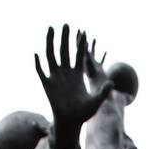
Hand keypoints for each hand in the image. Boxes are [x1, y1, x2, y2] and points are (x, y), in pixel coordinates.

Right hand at [35, 26, 112, 148]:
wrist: (71, 123)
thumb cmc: (84, 113)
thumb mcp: (96, 101)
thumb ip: (103, 92)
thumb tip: (112, 83)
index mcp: (77, 75)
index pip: (79, 56)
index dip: (81, 45)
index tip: (83, 33)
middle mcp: (66, 73)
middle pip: (64, 51)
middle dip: (65, 38)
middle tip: (66, 24)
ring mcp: (55, 77)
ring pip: (51, 56)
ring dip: (50, 43)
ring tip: (51, 29)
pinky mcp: (47, 85)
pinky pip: (41, 71)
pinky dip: (38, 63)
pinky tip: (37, 54)